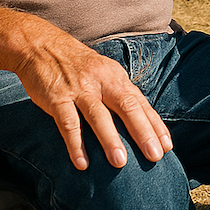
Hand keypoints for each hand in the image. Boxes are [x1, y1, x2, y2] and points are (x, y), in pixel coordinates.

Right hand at [13, 30, 172, 169]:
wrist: (41, 45)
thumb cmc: (78, 65)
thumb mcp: (103, 73)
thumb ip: (119, 94)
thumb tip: (141, 120)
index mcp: (115, 76)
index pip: (140, 102)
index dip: (154, 124)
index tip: (167, 146)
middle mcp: (101, 81)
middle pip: (126, 106)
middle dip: (142, 132)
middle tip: (155, 156)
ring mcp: (79, 88)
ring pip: (98, 115)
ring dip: (110, 139)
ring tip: (120, 162)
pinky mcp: (57, 97)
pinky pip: (68, 122)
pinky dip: (75, 144)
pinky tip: (82, 164)